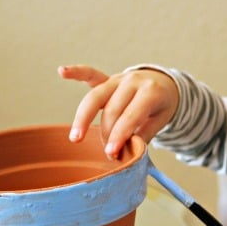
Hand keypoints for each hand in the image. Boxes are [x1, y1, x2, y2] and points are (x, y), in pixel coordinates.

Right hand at [58, 65, 179, 157]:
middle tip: (108, 154)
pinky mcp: (107, 79)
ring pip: (96, 97)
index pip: (130, 116)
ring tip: (76, 138)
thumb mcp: (161, 120)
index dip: (120, 136)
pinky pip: (90, 75)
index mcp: (150, 91)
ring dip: (84, 118)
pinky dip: (76, 73)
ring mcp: (118, 78)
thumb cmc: (161, 105)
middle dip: (107, 134)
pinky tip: (63, 71)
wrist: (164, 83)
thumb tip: (127, 151)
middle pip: (112, 109)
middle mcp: (132, 81)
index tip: (111, 153)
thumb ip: (144, 134)